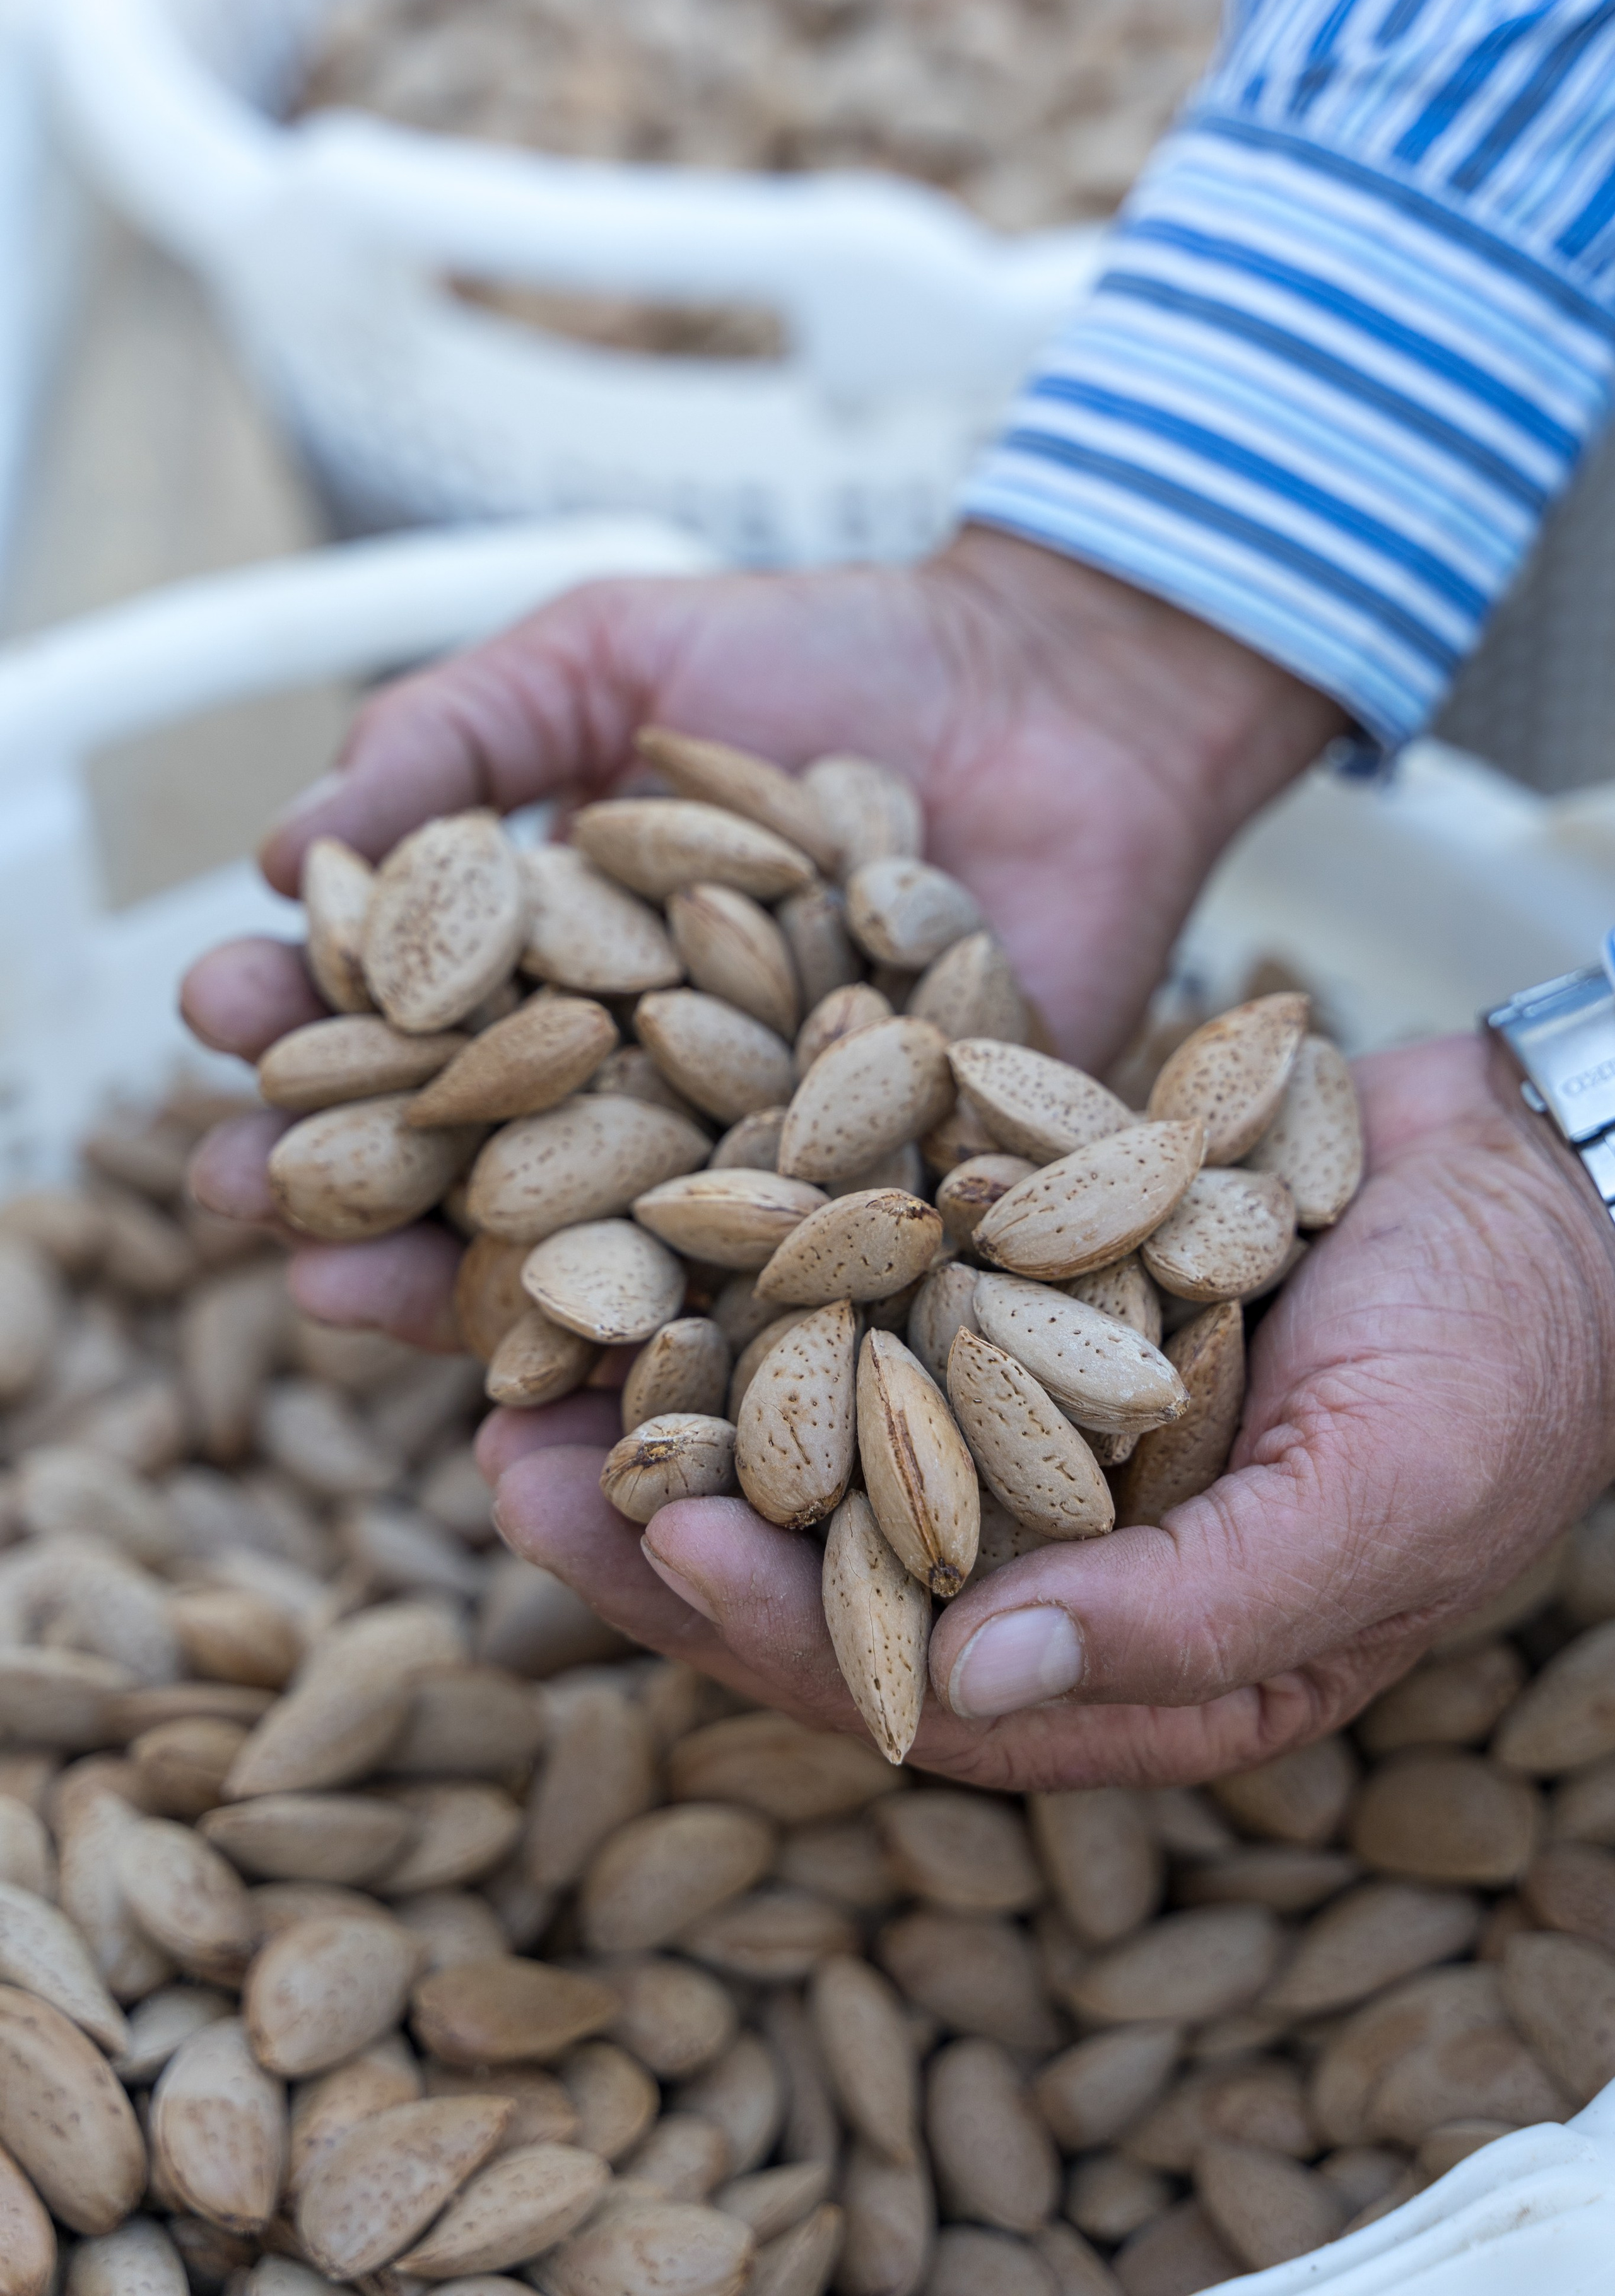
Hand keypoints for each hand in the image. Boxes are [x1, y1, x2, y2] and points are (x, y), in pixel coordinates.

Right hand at [181, 527, 1340, 1344]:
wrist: (1056, 696)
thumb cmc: (826, 659)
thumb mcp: (610, 652)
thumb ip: (454, 735)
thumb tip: (277, 850)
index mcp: (557, 971)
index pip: (405, 1018)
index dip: (305, 1022)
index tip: (222, 1011)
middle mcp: (637, 1090)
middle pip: (471, 1161)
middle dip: (345, 1181)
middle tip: (238, 1193)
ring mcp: (752, 1169)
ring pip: (588, 1260)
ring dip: (455, 1290)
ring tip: (347, 1296)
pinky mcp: (877, 1223)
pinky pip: (766, 1306)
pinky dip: (671, 1351)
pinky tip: (567, 1379)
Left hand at [489, 1033, 1614, 1787]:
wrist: (1550, 1178)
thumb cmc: (1509, 1355)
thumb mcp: (1383, 1501)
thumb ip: (1190, 1615)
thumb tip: (963, 1687)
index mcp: (1146, 1657)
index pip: (922, 1687)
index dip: (781, 1631)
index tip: (654, 1546)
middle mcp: (1066, 1554)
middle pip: (828, 1569)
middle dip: (668, 1525)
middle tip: (507, 1465)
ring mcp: (1032, 1418)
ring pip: (819, 1435)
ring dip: (679, 1399)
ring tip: (522, 1358)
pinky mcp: (1015, 1295)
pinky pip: (866, 1303)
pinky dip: (764, 1276)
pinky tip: (649, 1225)